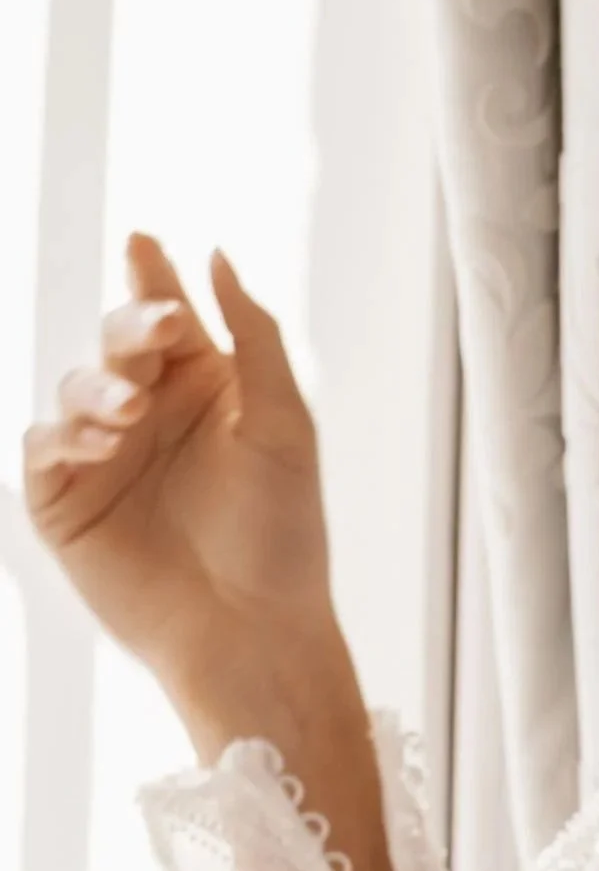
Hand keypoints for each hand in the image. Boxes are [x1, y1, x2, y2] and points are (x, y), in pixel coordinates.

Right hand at [22, 235, 342, 727]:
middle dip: (130, 324)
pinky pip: (43, 449)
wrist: (253, 629)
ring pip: (74, 387)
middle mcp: (151, 411)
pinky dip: (62, 437)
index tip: (144, 240)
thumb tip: (216, 253)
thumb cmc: (282, 531)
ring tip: (130, 413)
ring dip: (97, 387)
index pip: (169, 313)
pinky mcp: (67, 504)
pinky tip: (99, 444)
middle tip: (158, 330)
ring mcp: (106, 455)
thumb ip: (254, 335)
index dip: (153, 274)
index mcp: (205, 385)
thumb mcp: (283, 423)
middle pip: (116, 339)